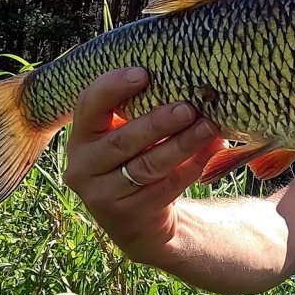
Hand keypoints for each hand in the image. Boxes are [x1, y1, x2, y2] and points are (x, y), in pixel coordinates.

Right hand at [63, 67, 224, 263]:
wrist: (139, 221)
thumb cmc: (135, 162)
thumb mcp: (131, 138)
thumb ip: (144, 113)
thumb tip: (190, 87)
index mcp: (82, 136)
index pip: (88, 105)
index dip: (113, 87)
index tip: (143, 74)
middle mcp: (83, 166)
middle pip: (122, 140)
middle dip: (158, 122)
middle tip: (188, 108)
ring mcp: (102, 195)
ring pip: (147, 166)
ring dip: (182, 144)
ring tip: (209, 127)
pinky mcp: (128, 216)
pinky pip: (166, 187)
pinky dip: (192, 166)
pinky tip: (212, 149)